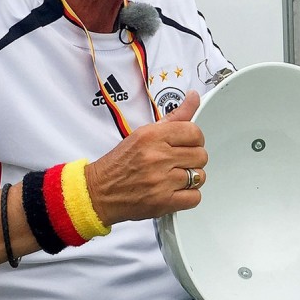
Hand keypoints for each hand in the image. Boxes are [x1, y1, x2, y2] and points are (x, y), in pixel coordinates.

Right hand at [85, 90, 207, 223]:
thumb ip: (175, 117)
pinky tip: (176, 191)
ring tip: (175, 177)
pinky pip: (195, 197)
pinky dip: (189, 196)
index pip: (194, 132)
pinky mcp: (163, 202)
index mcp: (152, 136)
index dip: (194, 139)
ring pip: (200, 176)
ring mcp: (161, 181)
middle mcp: (157, 157)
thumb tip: (194, 97)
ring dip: (191, 178)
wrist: (99, 192)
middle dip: (193, 159)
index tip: (187, 144)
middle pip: (200, 155)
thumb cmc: (120, 163)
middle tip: (179, 161)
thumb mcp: (145, 133)